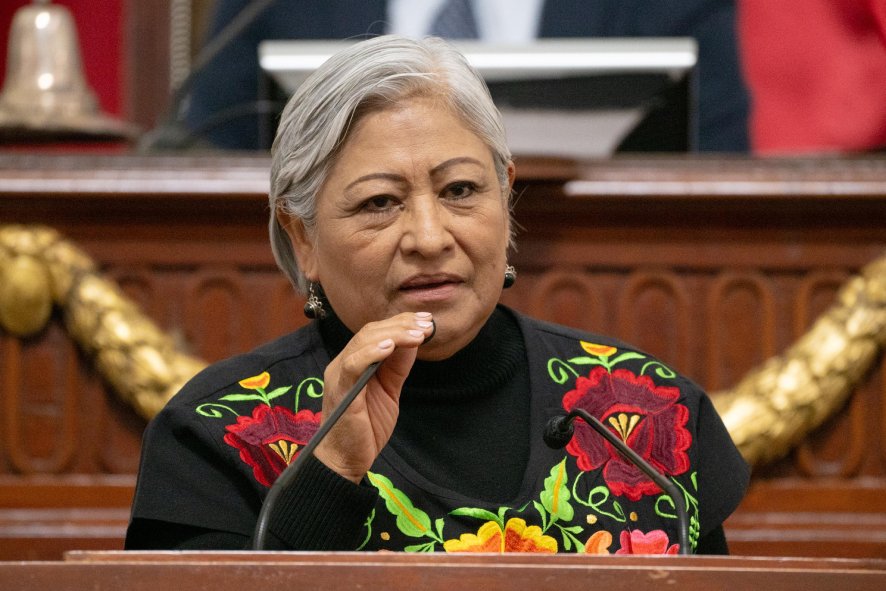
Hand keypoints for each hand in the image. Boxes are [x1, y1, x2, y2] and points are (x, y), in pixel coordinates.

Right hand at [313, 311, 434, 482]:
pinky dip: (372, 352)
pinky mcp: (340, 391)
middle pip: (371, 331)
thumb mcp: (389, 391)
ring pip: (363, 342)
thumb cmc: (366, 427)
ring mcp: (339, 375)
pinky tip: (390, 346)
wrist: (345, 460)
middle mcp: (343, 363)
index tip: (426, 319)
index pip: (376, 332)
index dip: (401, 322)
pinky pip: (353, 364)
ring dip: (394, 335)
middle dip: (402, 325)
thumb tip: (414, 340)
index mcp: (354, 361)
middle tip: (427, 324)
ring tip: (418, 334)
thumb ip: (397, 366)